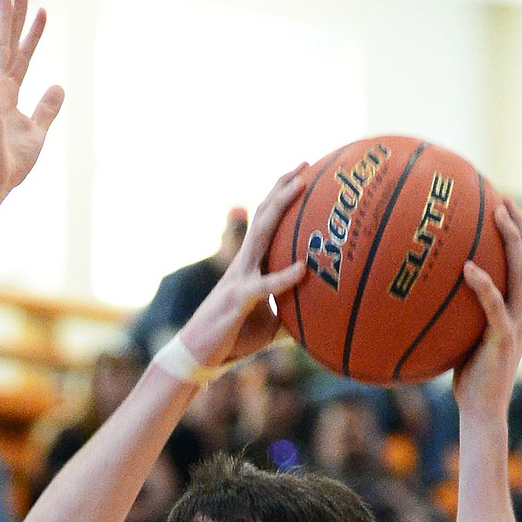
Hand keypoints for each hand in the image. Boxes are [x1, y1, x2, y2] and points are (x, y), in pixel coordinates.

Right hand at [0, 0, 64, 200]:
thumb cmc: (11, 162)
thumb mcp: (37, 131)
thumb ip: (47, 108)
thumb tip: (59, 86)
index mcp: (10, 95)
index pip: (23, 57)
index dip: (34, 35)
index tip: (43, 12)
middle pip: (10, 44)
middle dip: (17, 16)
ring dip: (3, 19)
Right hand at [176, 165, 310, 371]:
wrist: (199, 357)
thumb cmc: (234, 341)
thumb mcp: (270, 327)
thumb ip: (293, 316)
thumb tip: (323, 320)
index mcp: (251, 266)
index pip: (267, 223)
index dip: (282, 198)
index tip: (303, 175)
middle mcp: (244, 264)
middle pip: (264, 216)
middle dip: (282, 188)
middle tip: (304, 164)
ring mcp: (239, 278)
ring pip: (261, 235)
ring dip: (280, 208)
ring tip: (301, 186)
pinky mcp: (238, 301)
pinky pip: (264, 286)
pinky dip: (284, 277)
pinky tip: (303, 268)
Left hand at [452, 197, 521, 418]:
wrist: (482, 410)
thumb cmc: (470, 378)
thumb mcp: (465, 339)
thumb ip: (461, 315)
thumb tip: (434, 294)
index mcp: (519, 310)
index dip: (519, 235)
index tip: (504, 208)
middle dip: (519, 226)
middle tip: (503, 199)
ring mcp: (518, 323)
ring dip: (511, 240)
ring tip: (496, 215)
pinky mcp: (504, 337)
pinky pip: (494, 304)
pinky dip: (483, 284)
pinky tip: (468, 267)